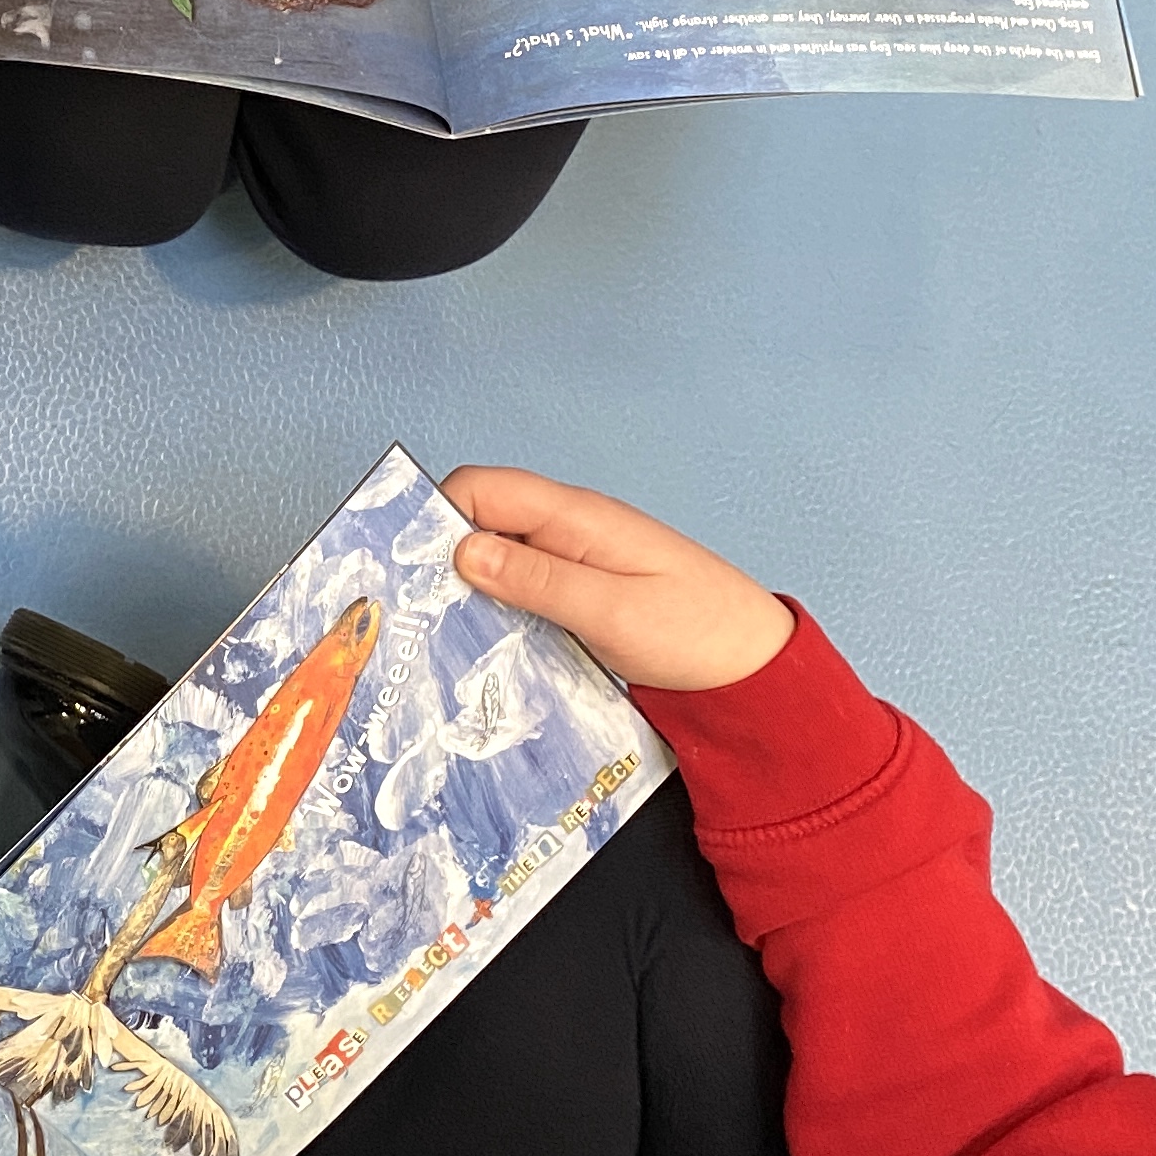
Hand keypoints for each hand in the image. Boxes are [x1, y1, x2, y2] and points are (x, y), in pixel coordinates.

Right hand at [444, 467, 793, 691]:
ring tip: (433, 633)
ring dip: (464, 586)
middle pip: (479, 519)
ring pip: (494, 556)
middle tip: (409, 610)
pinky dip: (492, 607)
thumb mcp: (613, 612)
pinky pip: (517, 586)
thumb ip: (539, 580)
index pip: (482, 488)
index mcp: (576, 517)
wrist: (752, 666)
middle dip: (438, 554)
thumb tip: (463, 551)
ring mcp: (570, 559)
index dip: (435, 516)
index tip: (403, 567)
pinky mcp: (574, 591)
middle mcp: (567, 528)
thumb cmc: (697, 632)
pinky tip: (477, 643)